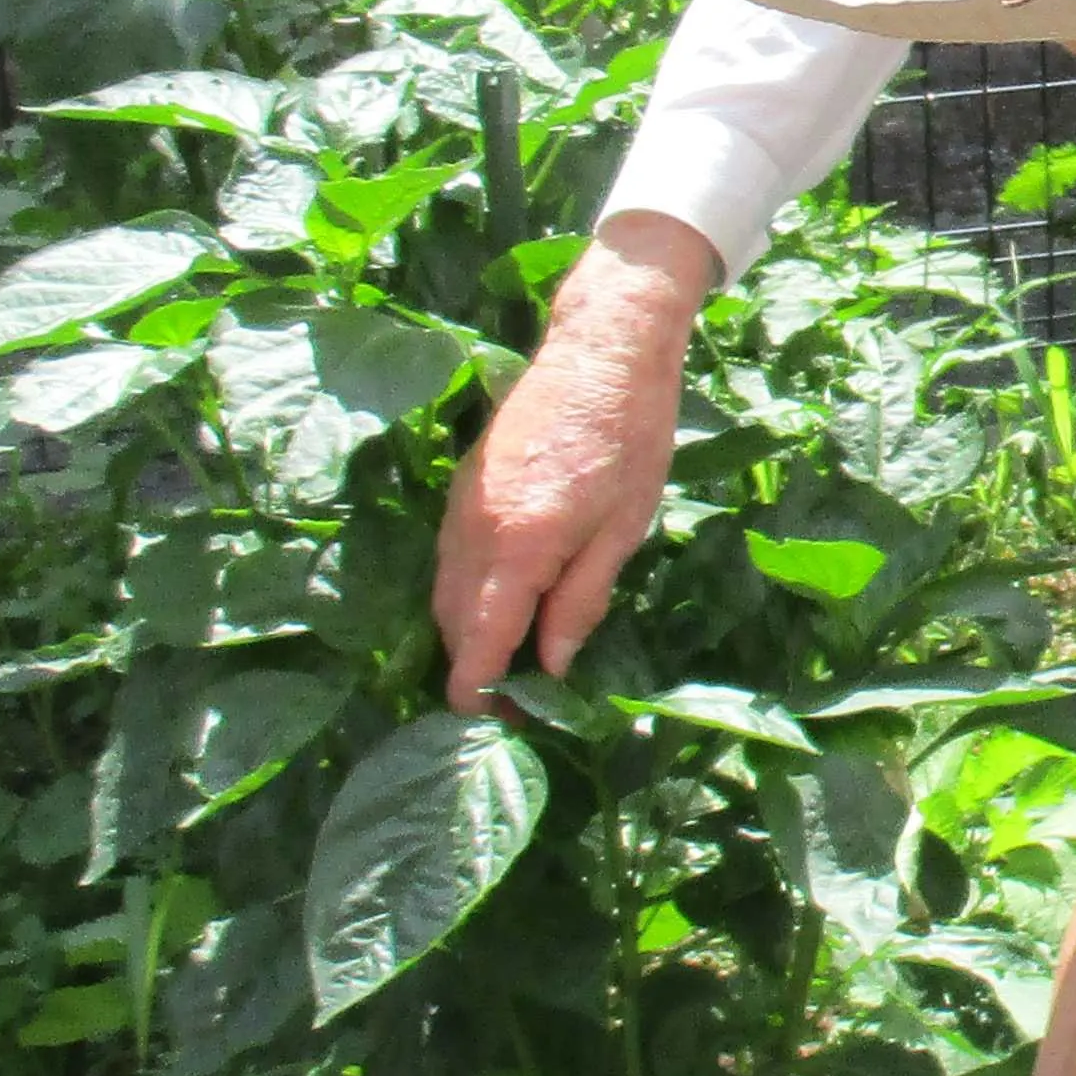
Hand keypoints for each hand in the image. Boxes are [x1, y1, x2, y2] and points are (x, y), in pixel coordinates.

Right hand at [436, 214, 720, 710]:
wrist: (601, 348)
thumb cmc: (630, 438)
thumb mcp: (622, 531)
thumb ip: (579, 604)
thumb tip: (549, 667)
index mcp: (517, 548)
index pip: (475, 645)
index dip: (478, 695)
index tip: (494, 726)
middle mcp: (472, 532)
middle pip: (452, 625)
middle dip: (473, 669)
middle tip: (517, 702)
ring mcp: (460, 507)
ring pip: (444, 592)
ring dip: (468, 631)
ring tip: (513, 660)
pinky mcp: (463, 487)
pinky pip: (450, 558)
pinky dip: (467, 590)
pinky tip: (506, 600)